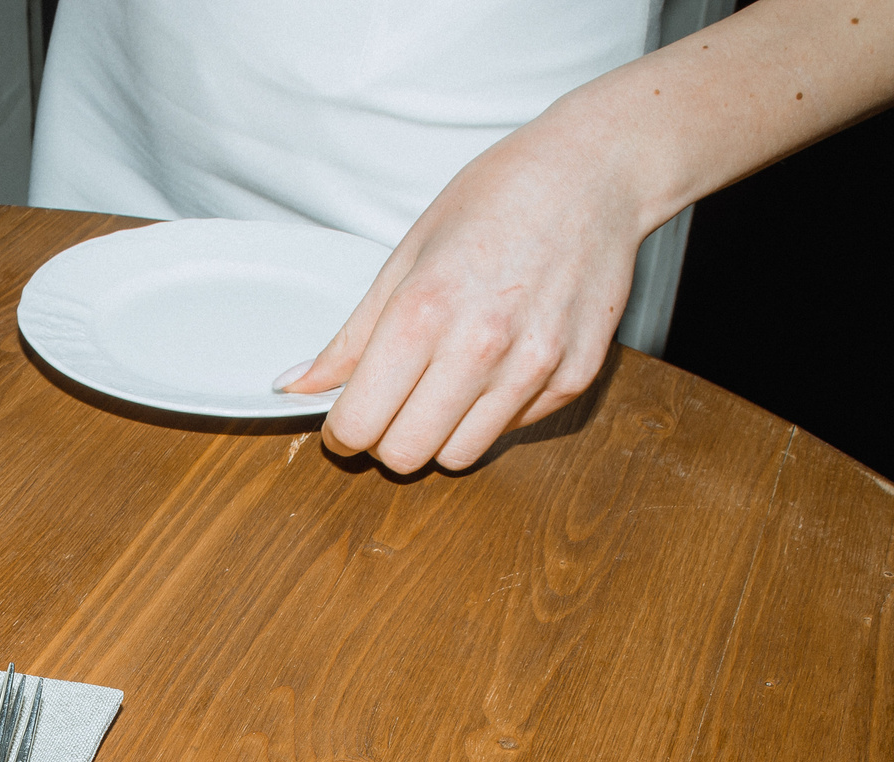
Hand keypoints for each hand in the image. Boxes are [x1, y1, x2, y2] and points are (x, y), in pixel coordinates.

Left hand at [281, 123, 648, 473]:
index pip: (360, 424)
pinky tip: (497, 364)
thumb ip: (352, 336)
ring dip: (440, 434)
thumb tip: (298, 384)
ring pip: (459, 456)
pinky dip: (493, 413)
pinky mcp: (574, 378)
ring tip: (445, 385)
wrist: (594, 174)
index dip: (343, 431)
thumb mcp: (408, 255)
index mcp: (423, 312)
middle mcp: (479, 348)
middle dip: (387, 440)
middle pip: (406, 455)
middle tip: (392, 407)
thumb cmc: (498, 200)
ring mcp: (533, 368)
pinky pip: (512, 431)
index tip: (347, 420)